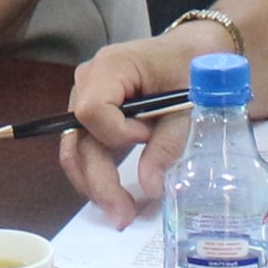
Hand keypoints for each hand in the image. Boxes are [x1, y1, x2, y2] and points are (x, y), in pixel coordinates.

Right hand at [54, 31, 206, 226]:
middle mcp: (89, 82)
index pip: (93, 109)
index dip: (117, 132)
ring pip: (75, 149)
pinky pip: (84, 149)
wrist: (192, 52)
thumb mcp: (190, 101)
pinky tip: (115, 197)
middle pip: (79, 137)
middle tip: (123, 215)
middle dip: (99, 180)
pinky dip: (97, 175)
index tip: (147, 137)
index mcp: (111, 66)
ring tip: (120, 213)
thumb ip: (169, 142)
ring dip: (94, 184)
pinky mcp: (93, 117)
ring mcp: (86, 99)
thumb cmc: (192, 66)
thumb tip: (149, 187)